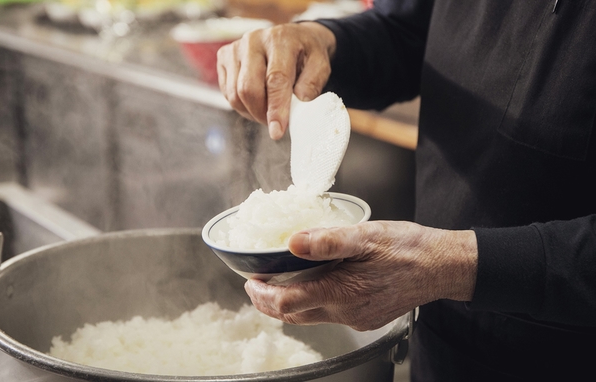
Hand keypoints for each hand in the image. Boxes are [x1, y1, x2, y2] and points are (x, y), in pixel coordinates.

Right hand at [217, 22, 335, 139]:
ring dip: (250, 112)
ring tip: (267, 111)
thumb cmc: (306, 54)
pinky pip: (227, 92)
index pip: (275, 79)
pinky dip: (241, 105)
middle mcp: (253, 40)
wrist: (292, 37)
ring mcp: (235, 48)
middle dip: (261, 114)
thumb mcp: (321, 64)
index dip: (276, 108)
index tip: (277, 131)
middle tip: (275, 123)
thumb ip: (313, 82)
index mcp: (280, 40)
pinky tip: (256, 101)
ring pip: (234, 94)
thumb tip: (301, 99)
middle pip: (248, 89)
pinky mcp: (224, 56)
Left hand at [244, 221, 477, 330]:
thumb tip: (292, 242)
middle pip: (293, 316)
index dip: (261, 295)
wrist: (443, 266)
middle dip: (268, 303)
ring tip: (276, 286)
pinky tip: (313, 285)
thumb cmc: (408, 248)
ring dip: (288, 304)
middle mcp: (346, 312)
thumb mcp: (366, 236)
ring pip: (310, 317)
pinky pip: (330, 314)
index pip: (286, 304)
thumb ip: (328, 241)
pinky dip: (312, 303)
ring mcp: (356, 318)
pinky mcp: (366, 318)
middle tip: (255, 286)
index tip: (250, 281)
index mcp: (341, 292)